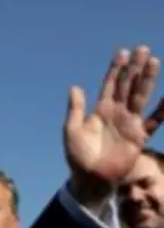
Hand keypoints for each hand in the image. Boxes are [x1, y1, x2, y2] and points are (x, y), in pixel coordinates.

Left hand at [65, 46, 159, 198]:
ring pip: (140, 96)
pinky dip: (163, 109)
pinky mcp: (139, 136)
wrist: (90, 179)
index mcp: (99, 111)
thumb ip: (75, 109)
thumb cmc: (77, 156)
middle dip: (134, 68)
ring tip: (153, 61)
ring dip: (147, 79)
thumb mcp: (72, 131)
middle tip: (142, 49)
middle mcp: (116, 113)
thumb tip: (75, 87)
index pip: (110, 85)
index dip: (116, 70)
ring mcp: (129, 123)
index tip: (122, 52)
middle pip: (127, 86)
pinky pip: (154, 120)